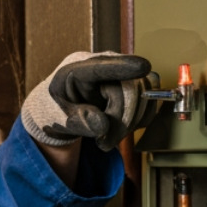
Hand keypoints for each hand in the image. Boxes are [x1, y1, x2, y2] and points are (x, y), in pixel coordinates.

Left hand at [21, 51, 160, 150]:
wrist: (62, 107)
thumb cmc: (57, 108)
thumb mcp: (60, 118)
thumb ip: (80, 122)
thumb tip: (103, 125)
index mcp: (77, 69)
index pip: (102, 66)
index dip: (124, 66)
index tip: (144, 67)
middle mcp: (102, 64)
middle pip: (129, 87)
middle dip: (122, 120)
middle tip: (105, 143)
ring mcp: (120, 72)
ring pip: (143, 94)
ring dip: (130, 123)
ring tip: (108, 139)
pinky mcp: (133, 83)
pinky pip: (149, 100)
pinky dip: (140, 119)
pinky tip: (121, 128)